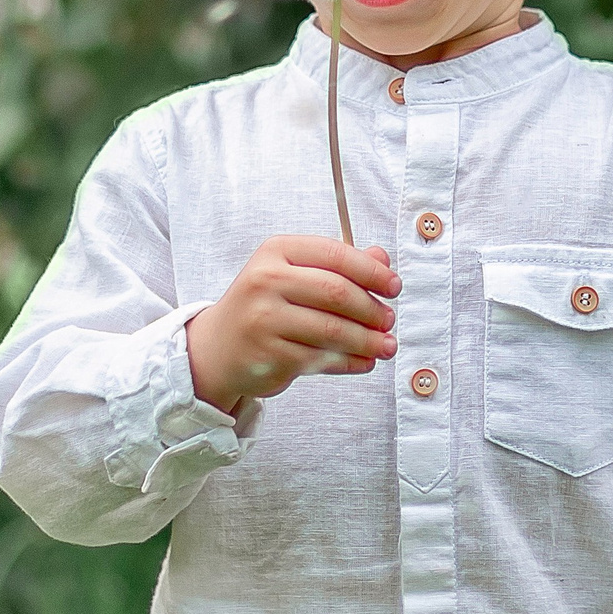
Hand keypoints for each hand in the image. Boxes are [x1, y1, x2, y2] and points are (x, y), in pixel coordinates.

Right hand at [186, 237, 399, 415]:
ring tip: (386, 345)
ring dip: (367, 341)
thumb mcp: (294, 274)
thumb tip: (382, 258)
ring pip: (332, 330)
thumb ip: (338, 265)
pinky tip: (364, 361)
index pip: (335, 254)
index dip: (372, 271)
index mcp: (275, 251)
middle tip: (388, 320)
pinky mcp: (270, 355)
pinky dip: (351, 362)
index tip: (394, 286)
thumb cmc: (265, 306)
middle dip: (371, 309)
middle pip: (336, 292)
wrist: (218, 348)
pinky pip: (322, 359)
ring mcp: (265, 319)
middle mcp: (266, 281)